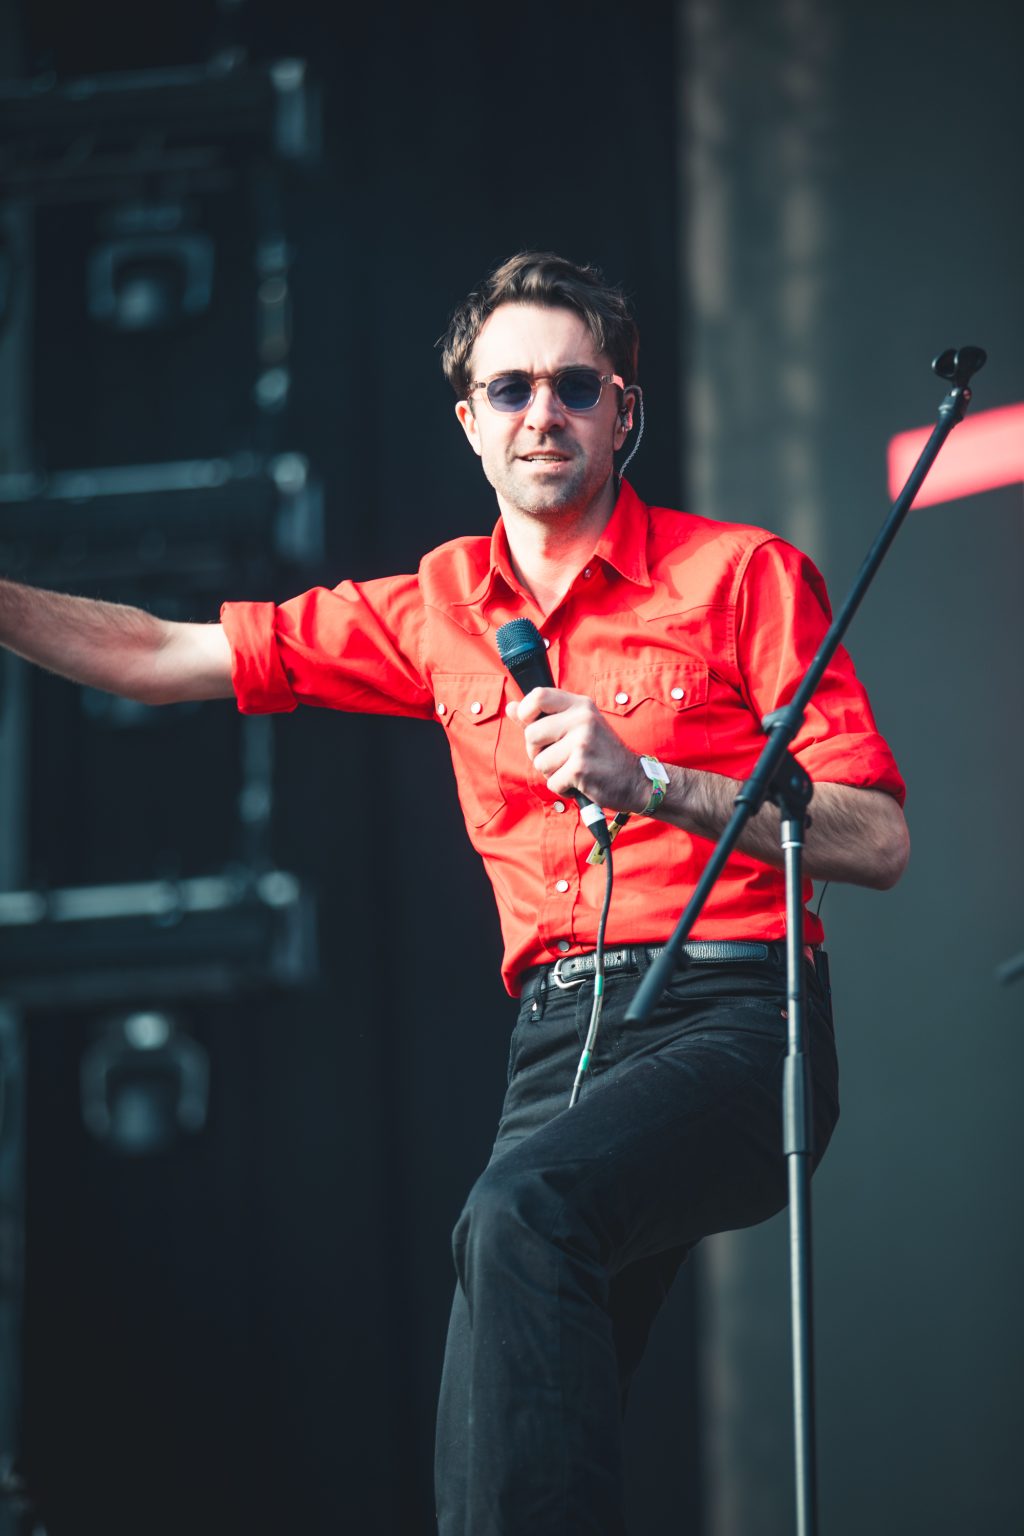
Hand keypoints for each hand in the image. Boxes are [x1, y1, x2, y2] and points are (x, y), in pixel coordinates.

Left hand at [505, 686, 648, 811]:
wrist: (635, 780)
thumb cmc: (601, 753)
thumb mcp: (577, 727)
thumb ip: (542, 717)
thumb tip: (511, 707)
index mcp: (581, 705)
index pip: (538, 695)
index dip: (526, 712)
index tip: (532, 726)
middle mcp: (583, 719)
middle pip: (531, 734)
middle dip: (537, 752)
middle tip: (560, 756)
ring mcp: (582, 743)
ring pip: (540, 762)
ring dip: (552, 772)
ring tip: (574, 769)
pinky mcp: (581, 768)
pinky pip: (552, 782)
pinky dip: (563, 787)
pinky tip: (580, 782)